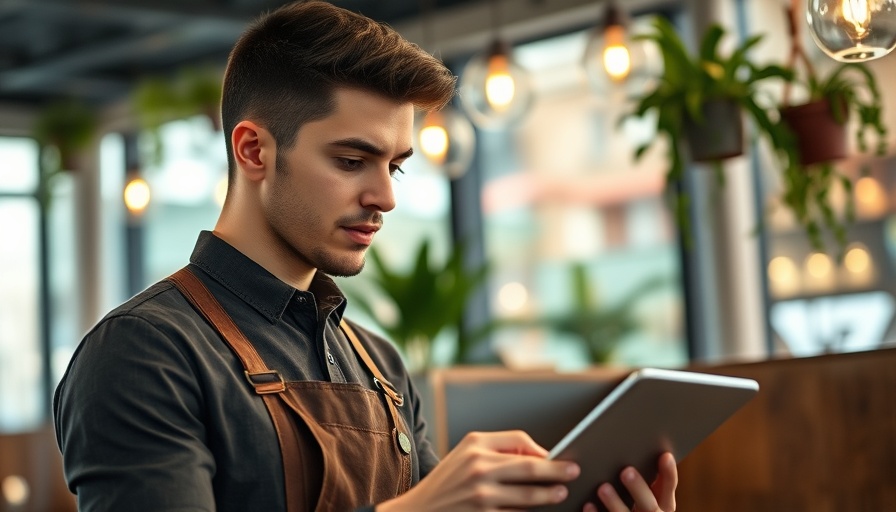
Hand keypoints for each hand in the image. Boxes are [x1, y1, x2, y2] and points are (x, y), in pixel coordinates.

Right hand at [376, 430, 580, 511]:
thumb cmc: (446, 482)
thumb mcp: (465, 454)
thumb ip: (499, 448)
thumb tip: (538, 455)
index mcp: (475, 445)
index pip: (520, 441)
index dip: (544, 450)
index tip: (561, 456)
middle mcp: (479, 468)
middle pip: (531, 468)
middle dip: (558, 471)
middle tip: (574, 471)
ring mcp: (482, 496)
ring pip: (529, 495)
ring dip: (550, 495)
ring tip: (561, 493)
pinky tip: (539, 510)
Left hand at [585, 452, 677, 511]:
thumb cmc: (639, 507)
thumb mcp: (649, 497)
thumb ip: (649, 481)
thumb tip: (639, 446)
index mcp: (663, 506)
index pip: (669, 489)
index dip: (668, 473)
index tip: (664, 455)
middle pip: (649, 506)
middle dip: (639, 488)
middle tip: (626, 471)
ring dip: (615, 503)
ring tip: (603, 487)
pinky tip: (588, 504)